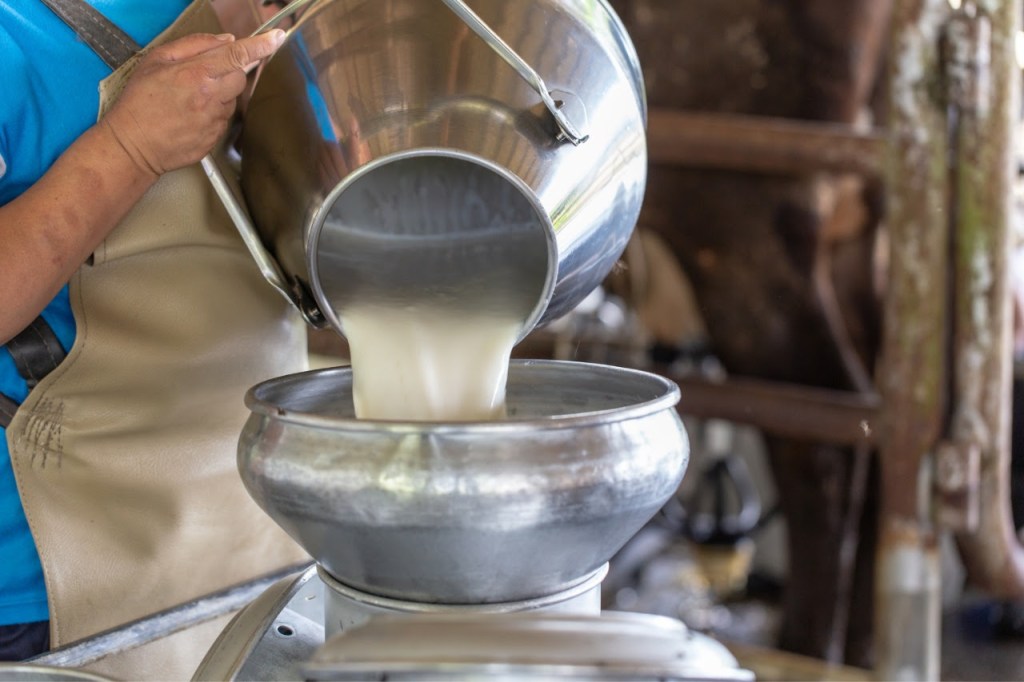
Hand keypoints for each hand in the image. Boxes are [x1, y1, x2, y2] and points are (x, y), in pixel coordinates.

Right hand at [102, 30, 285, 176]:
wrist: (133, 145)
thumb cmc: (139, 101)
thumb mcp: (156, 60)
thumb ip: (194, 45)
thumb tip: (226, 40)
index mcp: (195, 74)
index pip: (237, 55)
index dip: (260, 45)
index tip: (277, 38)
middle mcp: (210, 98)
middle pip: (240, 78)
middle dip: (229, 73)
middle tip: (202, 77)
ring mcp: (214, 122)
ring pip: (231, 100)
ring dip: (218, 96)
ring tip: (189, 101)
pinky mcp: (215, 140)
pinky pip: (223, 121)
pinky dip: (212, 115)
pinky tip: (190, 117)